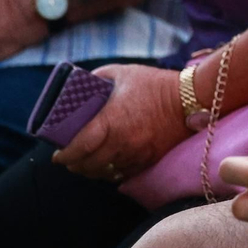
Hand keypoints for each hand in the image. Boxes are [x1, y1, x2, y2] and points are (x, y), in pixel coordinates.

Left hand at [54, 64, 189, 180]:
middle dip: (74, 165)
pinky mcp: (148, 161)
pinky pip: (122, 175)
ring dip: (91, 170)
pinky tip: (107, 164)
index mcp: (111, 121)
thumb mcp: (122, 73)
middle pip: (88, 166)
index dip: (64, 155)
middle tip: (69, 158)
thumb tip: (78, 88)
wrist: (190, 99)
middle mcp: (122, 142)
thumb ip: (97, 79)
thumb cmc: (154, 83)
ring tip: (86, 162)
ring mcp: (136, 155)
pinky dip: (110, 172)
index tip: (57, 155)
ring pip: (104, 173)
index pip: (78, 147)